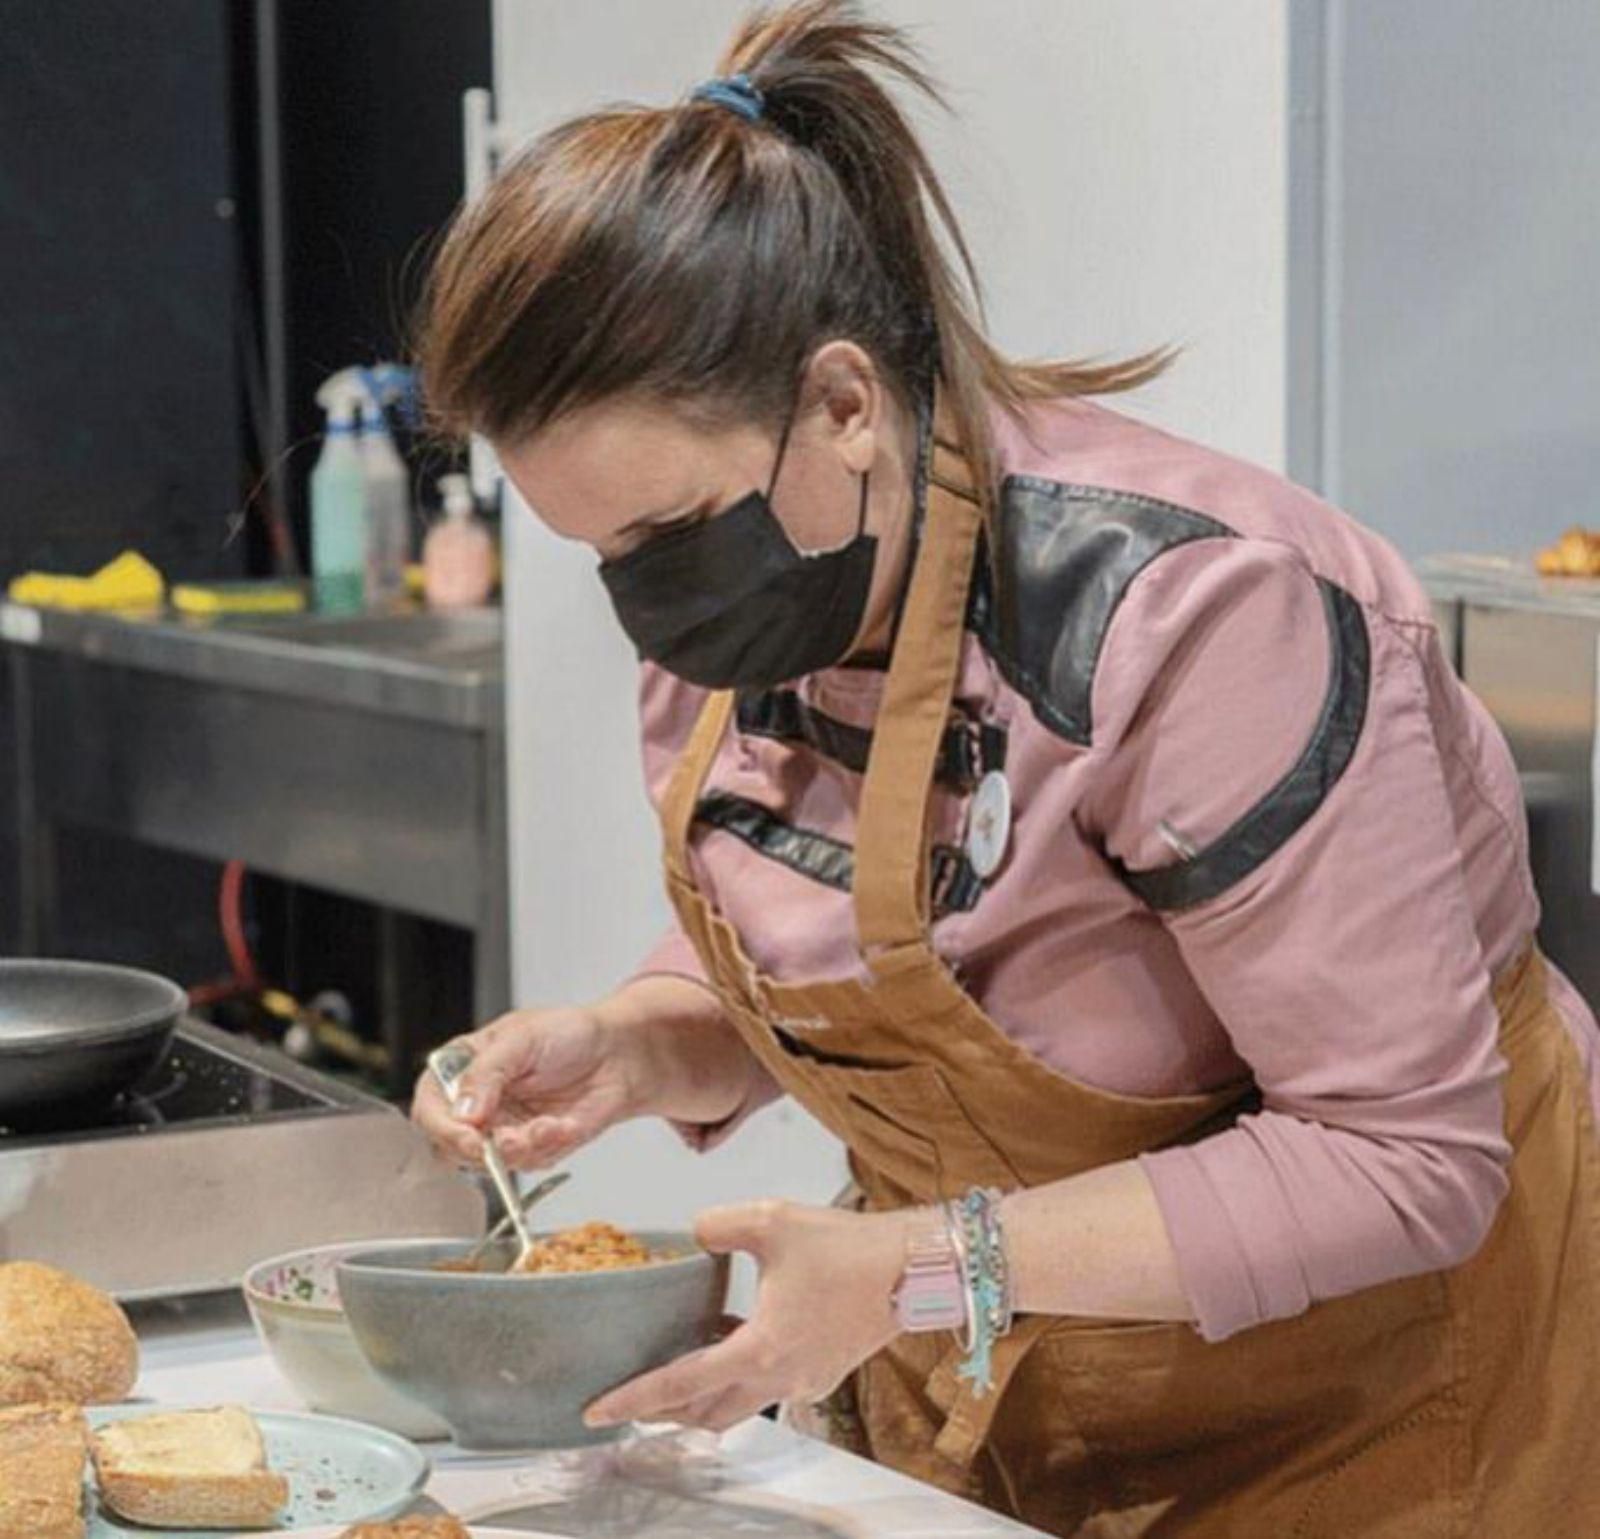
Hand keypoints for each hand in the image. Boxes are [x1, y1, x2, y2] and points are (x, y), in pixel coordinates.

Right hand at [410, 1006, 640, 1169]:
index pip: (429, 1108)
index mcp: (461, 1068)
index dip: (443, 1128)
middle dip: (484, 1149)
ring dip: (524, 1147)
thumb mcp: (522, 1038)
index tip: (470, 1136)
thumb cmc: (569, 1033)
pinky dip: (549, 1147)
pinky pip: (528, 1164)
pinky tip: (565, 1124)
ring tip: (550, 1124)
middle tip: (515, 1138)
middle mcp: (476, 1103)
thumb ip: (486, 1073)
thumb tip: (463, 1112)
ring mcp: (502, 1128)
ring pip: (490, 1163)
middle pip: (450, 1146)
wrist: (617, 1054)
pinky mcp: (530, 1148)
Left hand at [585, 1200, 909, 1432]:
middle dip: (663, 1412)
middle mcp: (779, 1376)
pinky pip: (769, 1388)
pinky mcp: (824, 1370)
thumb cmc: (848, 1248)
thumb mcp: (771, 1219)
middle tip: (630, 1399)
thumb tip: (696, 1232)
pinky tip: (733, 1341)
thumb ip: (719, 1225)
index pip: (679, 1385)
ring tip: (676, 1373)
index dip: (634, 1399)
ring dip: (702, 1399)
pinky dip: (740, 1378)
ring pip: (739, 1406)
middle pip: (706, 1412)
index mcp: (759, 1348)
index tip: (596, 1411)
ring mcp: (805, 1379)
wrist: (916, 1268)